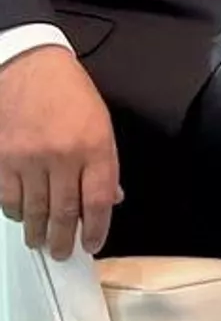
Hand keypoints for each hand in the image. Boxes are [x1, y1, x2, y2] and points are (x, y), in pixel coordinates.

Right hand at [0, 46, 120, 259]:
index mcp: (94, 146)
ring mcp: (29, 160)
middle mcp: (62, 156)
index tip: (93, 243)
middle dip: (65, 239)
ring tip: (42, 242)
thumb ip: (105, 163)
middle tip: (65, 253)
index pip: (98, 200)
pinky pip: (8, 198)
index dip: (96, 228)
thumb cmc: (70, 93)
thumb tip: (111, 198)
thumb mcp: (101, 123)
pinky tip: (22, 217)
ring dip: (38, 232)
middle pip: (65, 211)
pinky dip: (15, 213)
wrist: (29, 67)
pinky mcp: (2, 160)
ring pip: (34, 210)